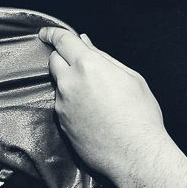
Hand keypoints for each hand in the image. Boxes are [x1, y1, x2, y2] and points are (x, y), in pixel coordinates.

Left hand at [39, 27, 169, 181]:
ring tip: (96, 97)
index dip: (52, 32)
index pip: (62, 40)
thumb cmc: (140, 116)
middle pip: (53, 60)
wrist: (135, 155)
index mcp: (88, 65)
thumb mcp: (131, 78)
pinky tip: (92, 113)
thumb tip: (85, 44)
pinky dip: (72, 103)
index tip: (45, 32)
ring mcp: (62, 104)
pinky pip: (62, 105)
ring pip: (59, 85)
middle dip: (62, 57)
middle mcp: (69, 83)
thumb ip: (103, 57)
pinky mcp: (61, 123)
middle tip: (78, 64)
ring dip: (70, 83)